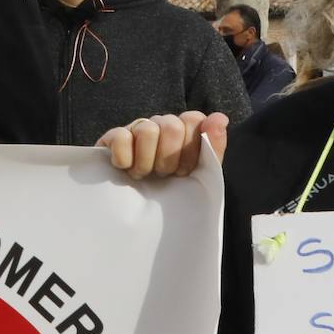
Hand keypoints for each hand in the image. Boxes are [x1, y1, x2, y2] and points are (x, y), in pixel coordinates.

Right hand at [97, 111, 228, 180]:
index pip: (194, 119)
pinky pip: (120, 137)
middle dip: (169, 158)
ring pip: (147, 131)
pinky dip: (125, 159)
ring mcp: (137, 129)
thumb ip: (212, 148)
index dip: (191, 149)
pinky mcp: (113, 137)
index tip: (183, 172)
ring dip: (146, 162)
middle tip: (162, 175)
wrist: (137, 214)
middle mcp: (162, 124)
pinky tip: (125, 170)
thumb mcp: (199, 175)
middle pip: (172, 126)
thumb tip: (220, 118)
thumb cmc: (172, 192)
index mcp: (184, 130)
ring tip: (143, 175)